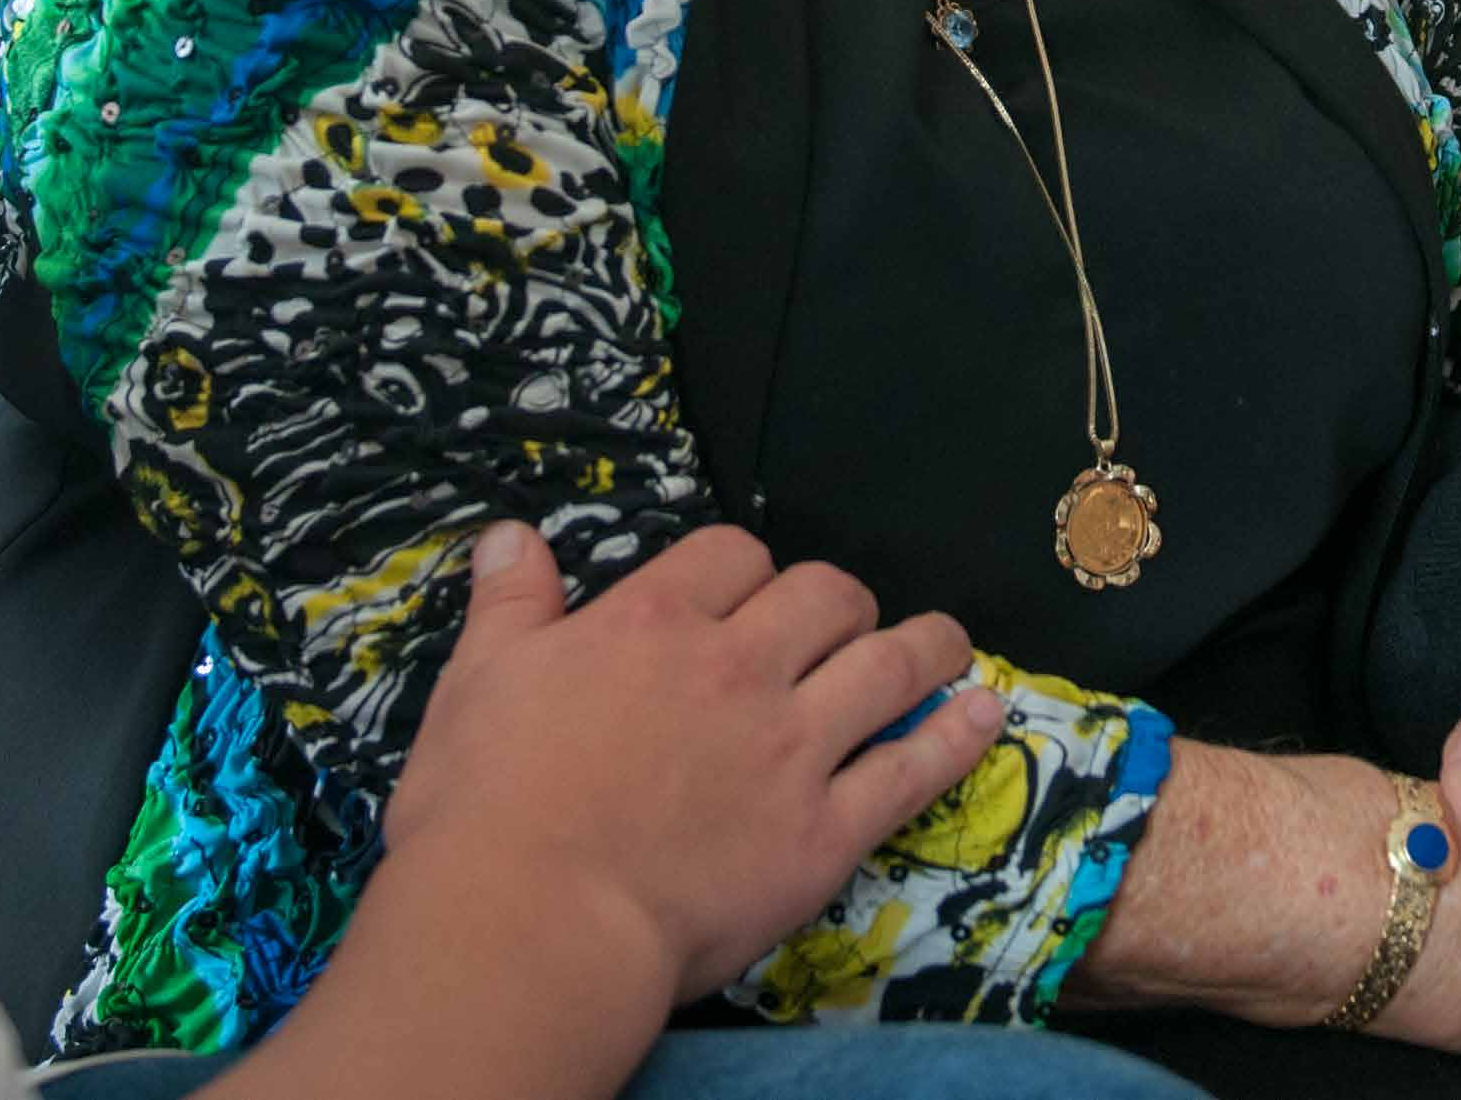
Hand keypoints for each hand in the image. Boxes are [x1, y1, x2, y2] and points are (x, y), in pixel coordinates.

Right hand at [381, 521, 1001, 1006]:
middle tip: (842, 622)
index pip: (731, 555)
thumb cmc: (486, 809)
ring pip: (889, 665)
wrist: (532, 924)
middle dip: (839, 601)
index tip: (745, 592)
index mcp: (656, 623)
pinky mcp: (824, 832)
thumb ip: (510, 604)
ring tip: (946, 641)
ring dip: (927, 644)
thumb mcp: (477, 683)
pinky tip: (983, 716)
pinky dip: (956, 738)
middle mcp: (739, 669)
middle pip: (825, 596)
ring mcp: (792, 748)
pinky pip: (913, 770)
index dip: (745, 568)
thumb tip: (511, 535)